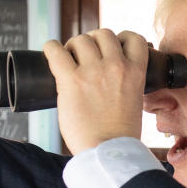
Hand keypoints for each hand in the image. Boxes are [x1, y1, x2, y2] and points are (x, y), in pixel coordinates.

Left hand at [42, 29, 147, 154]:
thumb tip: (109, 80)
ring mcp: (93, 72)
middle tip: (84, 57)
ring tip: (68, 60)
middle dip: (93, 42)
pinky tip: (50, 53)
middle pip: (103, 34)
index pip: (132, 38)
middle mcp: (116, 66)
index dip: (119, 39)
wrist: (108, 153)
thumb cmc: (119, 135)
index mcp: (135, 72)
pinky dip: (51, 48)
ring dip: (73, 46)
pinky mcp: (71, 80)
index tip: (110, 49)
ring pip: (81, 40)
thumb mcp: (134, 101)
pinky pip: (56, 51)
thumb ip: (126, 85)